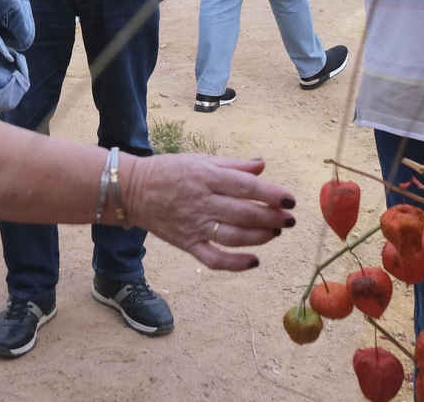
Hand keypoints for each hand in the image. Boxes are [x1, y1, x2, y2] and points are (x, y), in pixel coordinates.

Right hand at [120, 154, 294, 270]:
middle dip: (272, 218)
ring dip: (259, 238)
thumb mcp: (200, 160)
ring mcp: (194, 225)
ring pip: (233, 237)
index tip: (291, 200)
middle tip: (290, 220)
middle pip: (243, 214)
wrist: (132, 190)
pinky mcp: (187, 244)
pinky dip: (235, 263)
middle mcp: (202, 202)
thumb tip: (262, 166)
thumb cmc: (170, 171)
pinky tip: (254, 261)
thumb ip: (233, 165)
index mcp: (207, 177)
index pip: (245, 187)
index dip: (271, 194)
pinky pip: (213, 259)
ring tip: (275, 233)